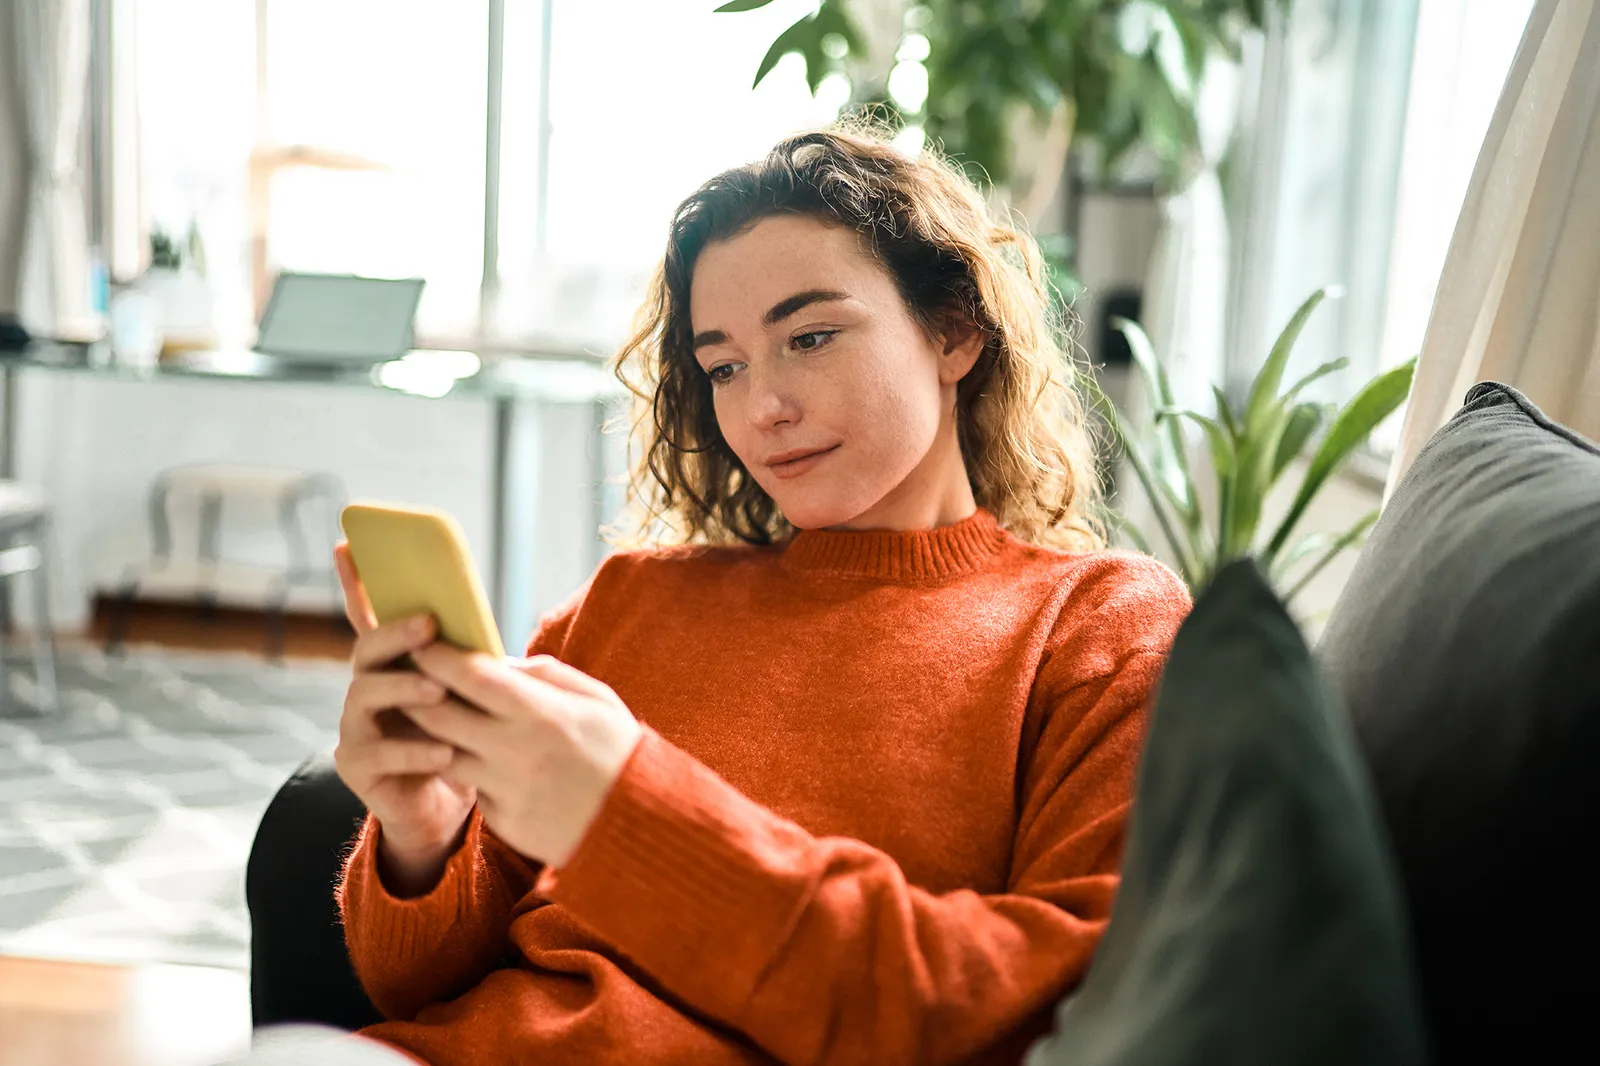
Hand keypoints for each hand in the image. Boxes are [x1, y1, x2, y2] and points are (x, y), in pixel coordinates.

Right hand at [331, 543, 476, 895]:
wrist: (446, 806)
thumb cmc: (461, 739)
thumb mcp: (466, 694)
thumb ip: (461, 660)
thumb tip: (475, 621)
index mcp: (393, 663)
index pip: (369, 614)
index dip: (356, 581)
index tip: (345, 543)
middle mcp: (366, 687)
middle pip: (368, 648)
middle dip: (395, 632)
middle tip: (428, 624)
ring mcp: (356, 725)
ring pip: (366, 695)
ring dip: (404, 689)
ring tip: (438, 692)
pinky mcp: (356, 765)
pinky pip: (379, 752)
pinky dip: (414, 751)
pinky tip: (444, 753)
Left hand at [403, 645, 642, 867]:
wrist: (641, 826)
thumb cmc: (619, 751)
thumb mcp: (596, 699)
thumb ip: (545, 674)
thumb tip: (500, 661)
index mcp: (540, 712)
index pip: (468, 675)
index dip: (436, 656)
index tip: (421, 644)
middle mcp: (514, 750)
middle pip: (437, 714)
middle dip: (414, 693)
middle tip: (407, 680)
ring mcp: (505, 789)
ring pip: (443, 755)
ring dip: (432, 736)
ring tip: (434, 720)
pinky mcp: (503, 821)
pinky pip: (474, 790)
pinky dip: (474, 774)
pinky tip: (487, 765)